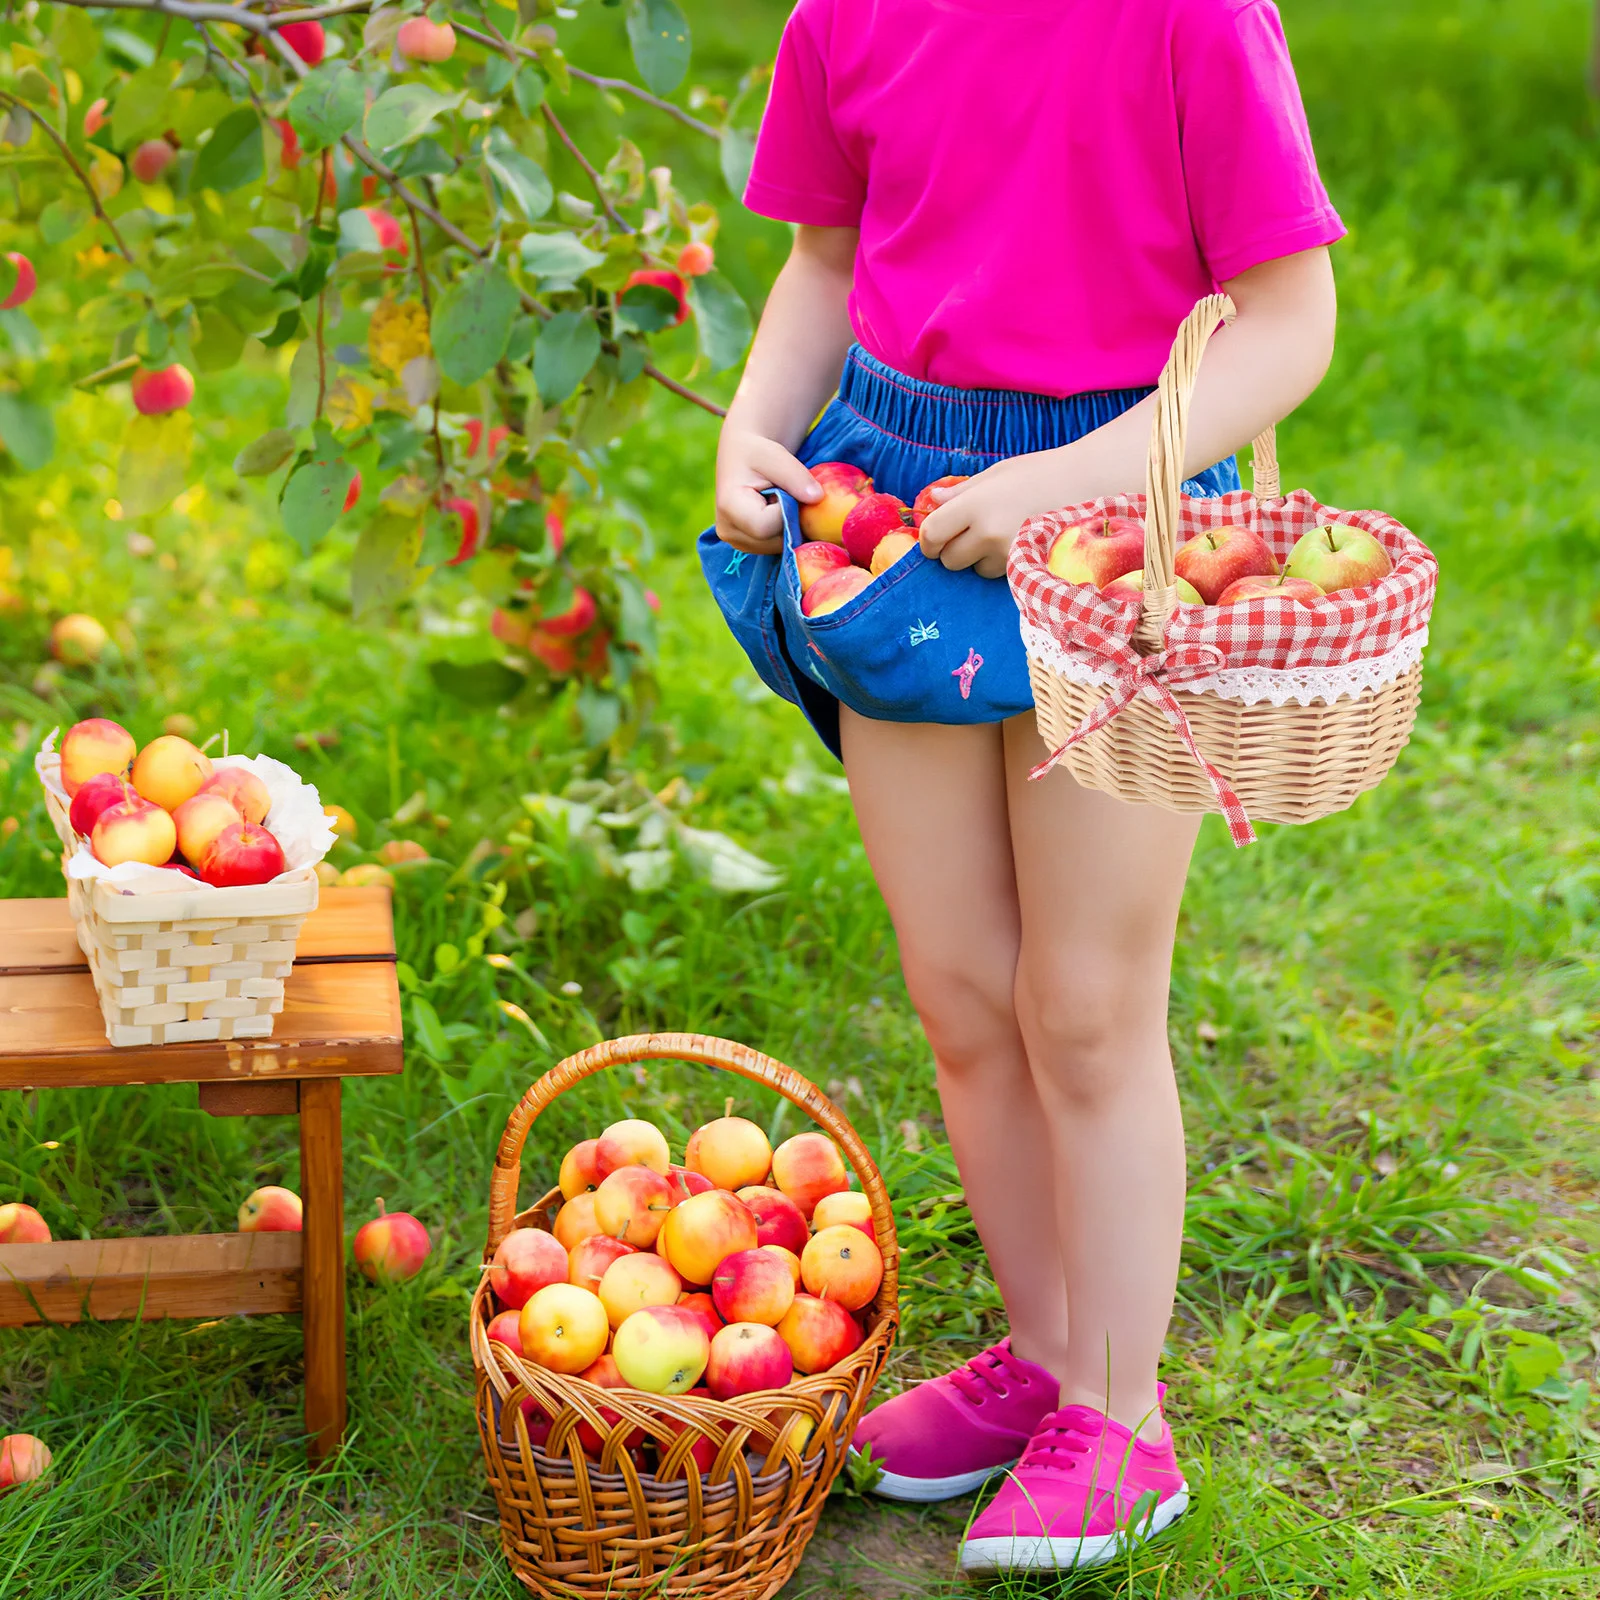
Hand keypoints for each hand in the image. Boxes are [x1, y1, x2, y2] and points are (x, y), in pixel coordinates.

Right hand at [714, 430, 819, 553]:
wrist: (744, 455)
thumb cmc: (756, 450)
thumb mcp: (775, 455)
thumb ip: (796, 476)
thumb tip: (818, 499)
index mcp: (729, 508)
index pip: (765, 527)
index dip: (786, 511)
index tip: (786, 490)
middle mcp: (729, 531)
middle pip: (774, 541)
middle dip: (791, 519)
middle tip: (787, 493)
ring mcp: (737, 542)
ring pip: (779, 546)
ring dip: (790, 525)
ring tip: (780, 500)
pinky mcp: (748, 545)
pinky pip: (777, 546)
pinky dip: (786, 530)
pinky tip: (780, 511)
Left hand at [917, 449, 1083, 577]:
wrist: (1090, 483)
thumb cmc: (1040, 472)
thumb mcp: (997, 474)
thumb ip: (962, 492)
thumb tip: (932, 501)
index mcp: (976, 504)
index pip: (932, 535)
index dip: (928, 541)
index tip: (934, 540)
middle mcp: (989, 532)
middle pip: (950, 561)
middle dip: (953, 552)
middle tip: (970, 535)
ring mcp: (1009, 554)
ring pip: (977, 570)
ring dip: (981, 559)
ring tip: (1005, 533)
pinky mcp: (1028, 567)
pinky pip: (1001, 576)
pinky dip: (1003, 565)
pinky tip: (1019, 543)